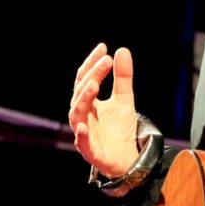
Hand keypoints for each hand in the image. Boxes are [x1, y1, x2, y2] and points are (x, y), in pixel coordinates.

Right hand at [69, 43, 138, 177]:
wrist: (127, 157)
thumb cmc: (120, 128)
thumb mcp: (125, 99)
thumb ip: (123, 78)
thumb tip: (122, 50)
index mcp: (88, 102)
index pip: (85, 78)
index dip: (92, 63)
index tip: (104, 48)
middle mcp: (82, 115)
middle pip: (81, 92)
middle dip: (92, 76)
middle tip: (106, 62)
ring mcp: (83, 132)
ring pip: (77, 114)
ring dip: (84, 99)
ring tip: (94, 85)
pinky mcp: (89, 150)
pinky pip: (82, 142)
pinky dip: (81, 134)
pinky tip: (84, 126)